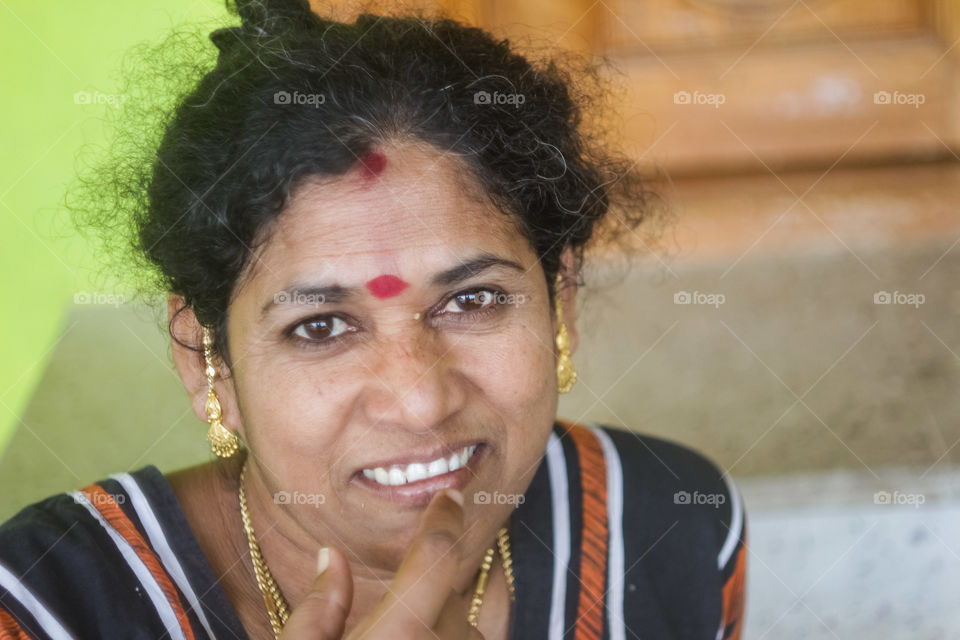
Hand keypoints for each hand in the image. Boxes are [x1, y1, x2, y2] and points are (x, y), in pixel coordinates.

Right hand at [280, 488, 484, 639]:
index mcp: (399, 634)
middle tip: (381, 618)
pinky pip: (480, 633)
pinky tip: (442, 622)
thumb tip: (329, 557)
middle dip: (416, 588)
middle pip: (441, 590)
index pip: (435, 555)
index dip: (444, 518)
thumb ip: (315, 612)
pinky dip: (462, 626)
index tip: (448, 497)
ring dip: (436, 616)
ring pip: (460, 615)